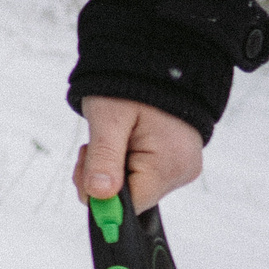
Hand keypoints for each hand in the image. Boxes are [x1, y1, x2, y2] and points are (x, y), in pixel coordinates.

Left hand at [73, 96, 201, 214]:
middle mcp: (182, 171)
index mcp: (169, 164)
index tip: (86, 169)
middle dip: (102, 178)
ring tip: (110, 138)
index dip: (101, 195)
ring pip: (133, 188)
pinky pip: (141, 176)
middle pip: (131, 198)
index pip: (131, 205)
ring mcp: (181, 167)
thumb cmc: (130, 85)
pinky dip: (122, 163)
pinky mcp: (175, 162)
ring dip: (110, 169)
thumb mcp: (108, 120)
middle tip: (93, 147)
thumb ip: (104, 159)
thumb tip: (100, 196)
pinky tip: (122, 142)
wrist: (153, 63)